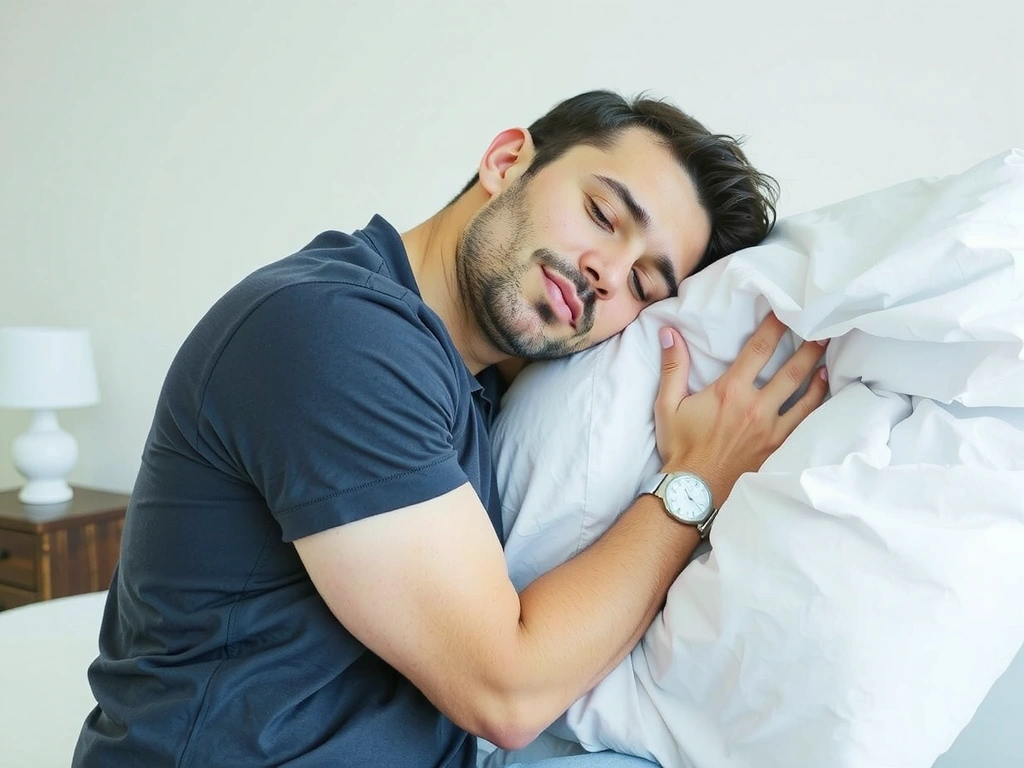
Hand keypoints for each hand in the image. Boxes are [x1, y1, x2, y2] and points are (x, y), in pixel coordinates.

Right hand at [654, 313, 828, 506]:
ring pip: (804, 394)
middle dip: (808, 346)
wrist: (694, 491)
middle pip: (791, 370)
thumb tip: (669, 333)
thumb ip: (673, 367)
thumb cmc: (680, 447)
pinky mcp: (778, 447)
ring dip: (817, 370)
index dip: (774, 326)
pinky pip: (805, 420)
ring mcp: (771, 429)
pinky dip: (816, 401)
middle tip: (822, 326)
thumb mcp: (667, 405)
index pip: (758, 350)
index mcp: (730, 392)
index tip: (785, 310)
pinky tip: (823, 388)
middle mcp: (755, 407)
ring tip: (827, 352)